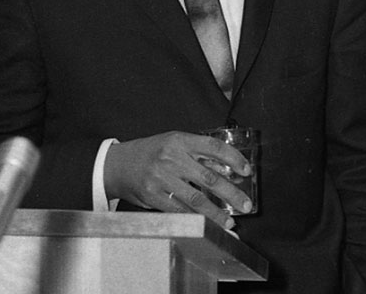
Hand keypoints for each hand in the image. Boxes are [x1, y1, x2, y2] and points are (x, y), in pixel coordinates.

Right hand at [103, 131, 250, 229]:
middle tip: (246, 205)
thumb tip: (230, 171)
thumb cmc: (153, 153)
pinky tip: (207, 224)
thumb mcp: (176, 144)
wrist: (118, 165)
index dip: (234, 158)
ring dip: (216, 212)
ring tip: (230, 221)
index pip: (214, 147)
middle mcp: (172, 158)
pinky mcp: (153, 196)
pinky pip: (179, 210)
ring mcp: (161, 178)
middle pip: (209, 177)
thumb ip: (201, 156)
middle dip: (231, 193)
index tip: (247, 170)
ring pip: (195, 198)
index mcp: (180, 141)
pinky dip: (195, 218)